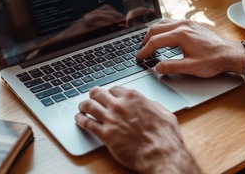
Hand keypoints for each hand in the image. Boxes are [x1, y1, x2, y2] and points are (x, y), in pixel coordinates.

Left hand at [75, 86, 199, 172]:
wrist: (160, 154)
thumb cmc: (165, 137)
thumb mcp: (164, 113)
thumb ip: (152, 106)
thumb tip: (148, 104)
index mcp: (134, 98)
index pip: (114, 89)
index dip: (110, 93)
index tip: (108, 96)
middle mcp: (120, 105)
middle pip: (98, 93)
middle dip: (94, 95)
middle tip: (92, 98)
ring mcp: (111, 119)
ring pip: (89, 105)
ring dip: (84, 105)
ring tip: (82, 108)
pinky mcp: (106, 134)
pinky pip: (87, 123)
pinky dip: (80, 120)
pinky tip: (79, 120)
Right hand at [136, 19, 244, 77]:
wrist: (230, 53)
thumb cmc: (214, 60)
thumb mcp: (191, 67)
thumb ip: (172, 67)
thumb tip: (157, 67)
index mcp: (181, 34)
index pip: (156, 41)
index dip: (145, 50)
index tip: (140, 57)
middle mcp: (183, 25)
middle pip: (156, 28)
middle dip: (146, 40)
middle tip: (141, 50)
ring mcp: (188, 23)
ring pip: (164, 23)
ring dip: (154, 32)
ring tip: (148, 42)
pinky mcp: (192, 24)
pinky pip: (172, 22)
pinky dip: (163, 28)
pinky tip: (163, 36)